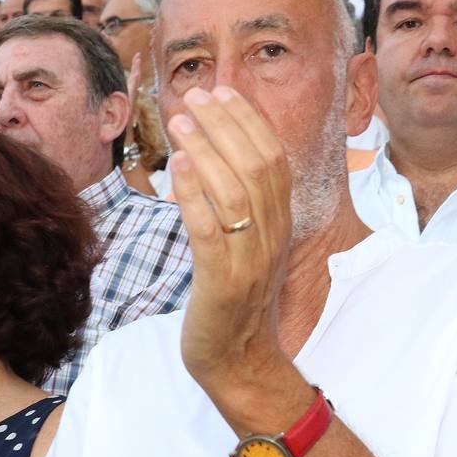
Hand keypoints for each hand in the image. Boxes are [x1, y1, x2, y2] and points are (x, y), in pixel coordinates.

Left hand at [166, 88, 295, 398]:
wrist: (240, 364)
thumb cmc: (234, 303)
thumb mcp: (245, 248)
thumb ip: (239, 207)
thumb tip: (215, 159)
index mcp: (279, 225)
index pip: (272, 159)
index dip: (248, 121)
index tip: (220, 92)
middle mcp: (271, 237)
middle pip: (257, 166)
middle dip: (226, 124)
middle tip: (195, 95)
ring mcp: (249, 261)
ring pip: (235, 192)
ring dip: (207, 150)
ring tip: (181, 122)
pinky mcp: (223, 284)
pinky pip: (211, 231)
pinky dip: (195, 195)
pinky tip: (178, 168)